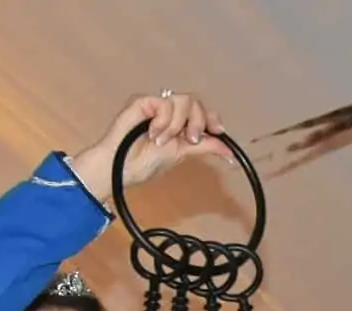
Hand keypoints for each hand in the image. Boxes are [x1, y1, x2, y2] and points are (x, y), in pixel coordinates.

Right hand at [69, 92, 233, 201]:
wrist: (121, 169)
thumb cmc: (144, 164)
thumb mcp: (182, 154)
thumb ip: (205, 147)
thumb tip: (230, 152)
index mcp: (179, 124)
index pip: (201, 111)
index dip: (212, 118)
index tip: (219, 131)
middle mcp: (168, 113)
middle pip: (195, 102)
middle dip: (198, 122)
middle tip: (189, 140)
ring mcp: (155, 106)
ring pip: (183, 100)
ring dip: (176, 125)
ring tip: (160, 140)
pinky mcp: (142, 101)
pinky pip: (164, 102)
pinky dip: (163, 120)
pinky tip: (153, 133)